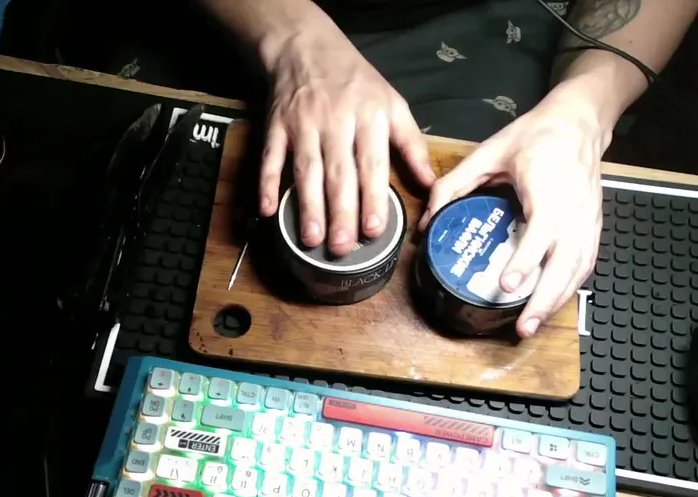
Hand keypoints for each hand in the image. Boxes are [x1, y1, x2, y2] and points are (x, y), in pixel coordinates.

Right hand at [258, 30, 434, 254]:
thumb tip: (431, 185)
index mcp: (370, 118)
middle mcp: (337, 122)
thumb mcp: (393, 105)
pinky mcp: (277, 125)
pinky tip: (267, 210)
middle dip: (340, 213)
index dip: (372, 198)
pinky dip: (266, 183)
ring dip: (308, 206)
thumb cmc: (356, 82)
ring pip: (307, 170)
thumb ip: (412, 146)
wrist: (307, 47)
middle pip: (339, 174)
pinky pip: (271, 157)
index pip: (372, 165)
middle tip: (341, 247)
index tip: (374, 230)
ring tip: (311, 240)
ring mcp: (304, 124)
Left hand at [421, 82, 610, 338]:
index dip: (526, 260)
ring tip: (531, 325)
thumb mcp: (490, 152)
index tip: (508, 283)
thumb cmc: (539, 135)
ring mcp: (587, 221)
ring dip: (556, 301)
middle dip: (543, 299)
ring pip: (577, 270)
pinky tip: (550, 304)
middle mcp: (572, 211)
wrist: (580, 123)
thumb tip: (429, 218)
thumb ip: (455, 183)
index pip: (540, 233)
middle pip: (565, 264)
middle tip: (521, 326)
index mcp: (548, 190)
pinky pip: (584, 265)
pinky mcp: (592, 227)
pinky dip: (568, 288)